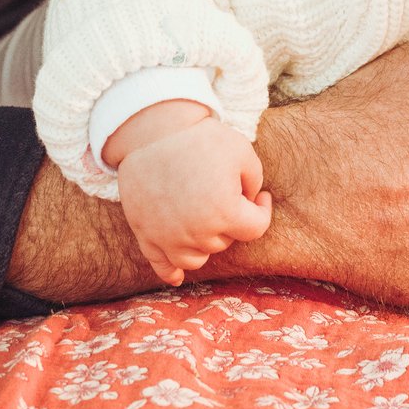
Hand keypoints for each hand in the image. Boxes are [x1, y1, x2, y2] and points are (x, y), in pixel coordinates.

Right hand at [112, 113, 271, 285]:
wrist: (151, 132)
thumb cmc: (200, 139)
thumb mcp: (242, 150)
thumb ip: (255, 182)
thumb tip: (251, 203)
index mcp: (224, 212)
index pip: (256, 229)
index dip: (262, 210)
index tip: (260, 196)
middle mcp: (197, 232)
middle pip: (225, 242)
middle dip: (230, 220)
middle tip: (220, 190)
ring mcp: (169, 237)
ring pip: (197, 258)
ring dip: (205, 242)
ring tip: (203, 218)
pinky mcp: (146, 235)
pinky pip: (162, 265)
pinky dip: (171, 272)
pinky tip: (176, 277)